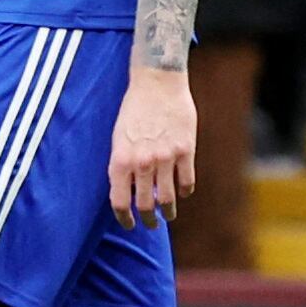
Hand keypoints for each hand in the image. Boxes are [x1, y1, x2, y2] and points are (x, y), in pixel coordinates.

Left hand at [108, 68, 197, 226]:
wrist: (157, 82)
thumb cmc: (134, 109)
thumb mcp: (118, 137)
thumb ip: (123, 165)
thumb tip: (129, 191)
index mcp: (120, 159)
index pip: (120, 202)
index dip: (124, 218)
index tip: (129, 224)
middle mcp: (142, 162)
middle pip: (145, 205)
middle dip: (148, 220)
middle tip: (151, 224)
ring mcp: (166, 157)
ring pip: (168, 198)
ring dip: (168, 212)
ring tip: (168, 214)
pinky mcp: (186, 150)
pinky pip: (186, 182)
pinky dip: (184, 191)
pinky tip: (182, 192)